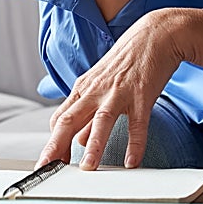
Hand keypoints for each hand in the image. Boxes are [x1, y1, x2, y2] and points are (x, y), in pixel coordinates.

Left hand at [35, 8, 185, 169]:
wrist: (154, 35)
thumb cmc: (126, 61)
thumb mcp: (101, 85)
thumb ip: (88, 114)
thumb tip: (78, 140)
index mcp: (83, 89)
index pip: (60, 119)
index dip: (52, 142)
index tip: (48, 163)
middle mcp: (96, 91)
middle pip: (69, 120)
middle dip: (56, 146)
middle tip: (48, 168)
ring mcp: (118, 92)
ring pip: (101, 121)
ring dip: (93, 146)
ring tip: (88, 168)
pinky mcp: (142, 94)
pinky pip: (137, 123)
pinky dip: (135, 143)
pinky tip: (132, 162)